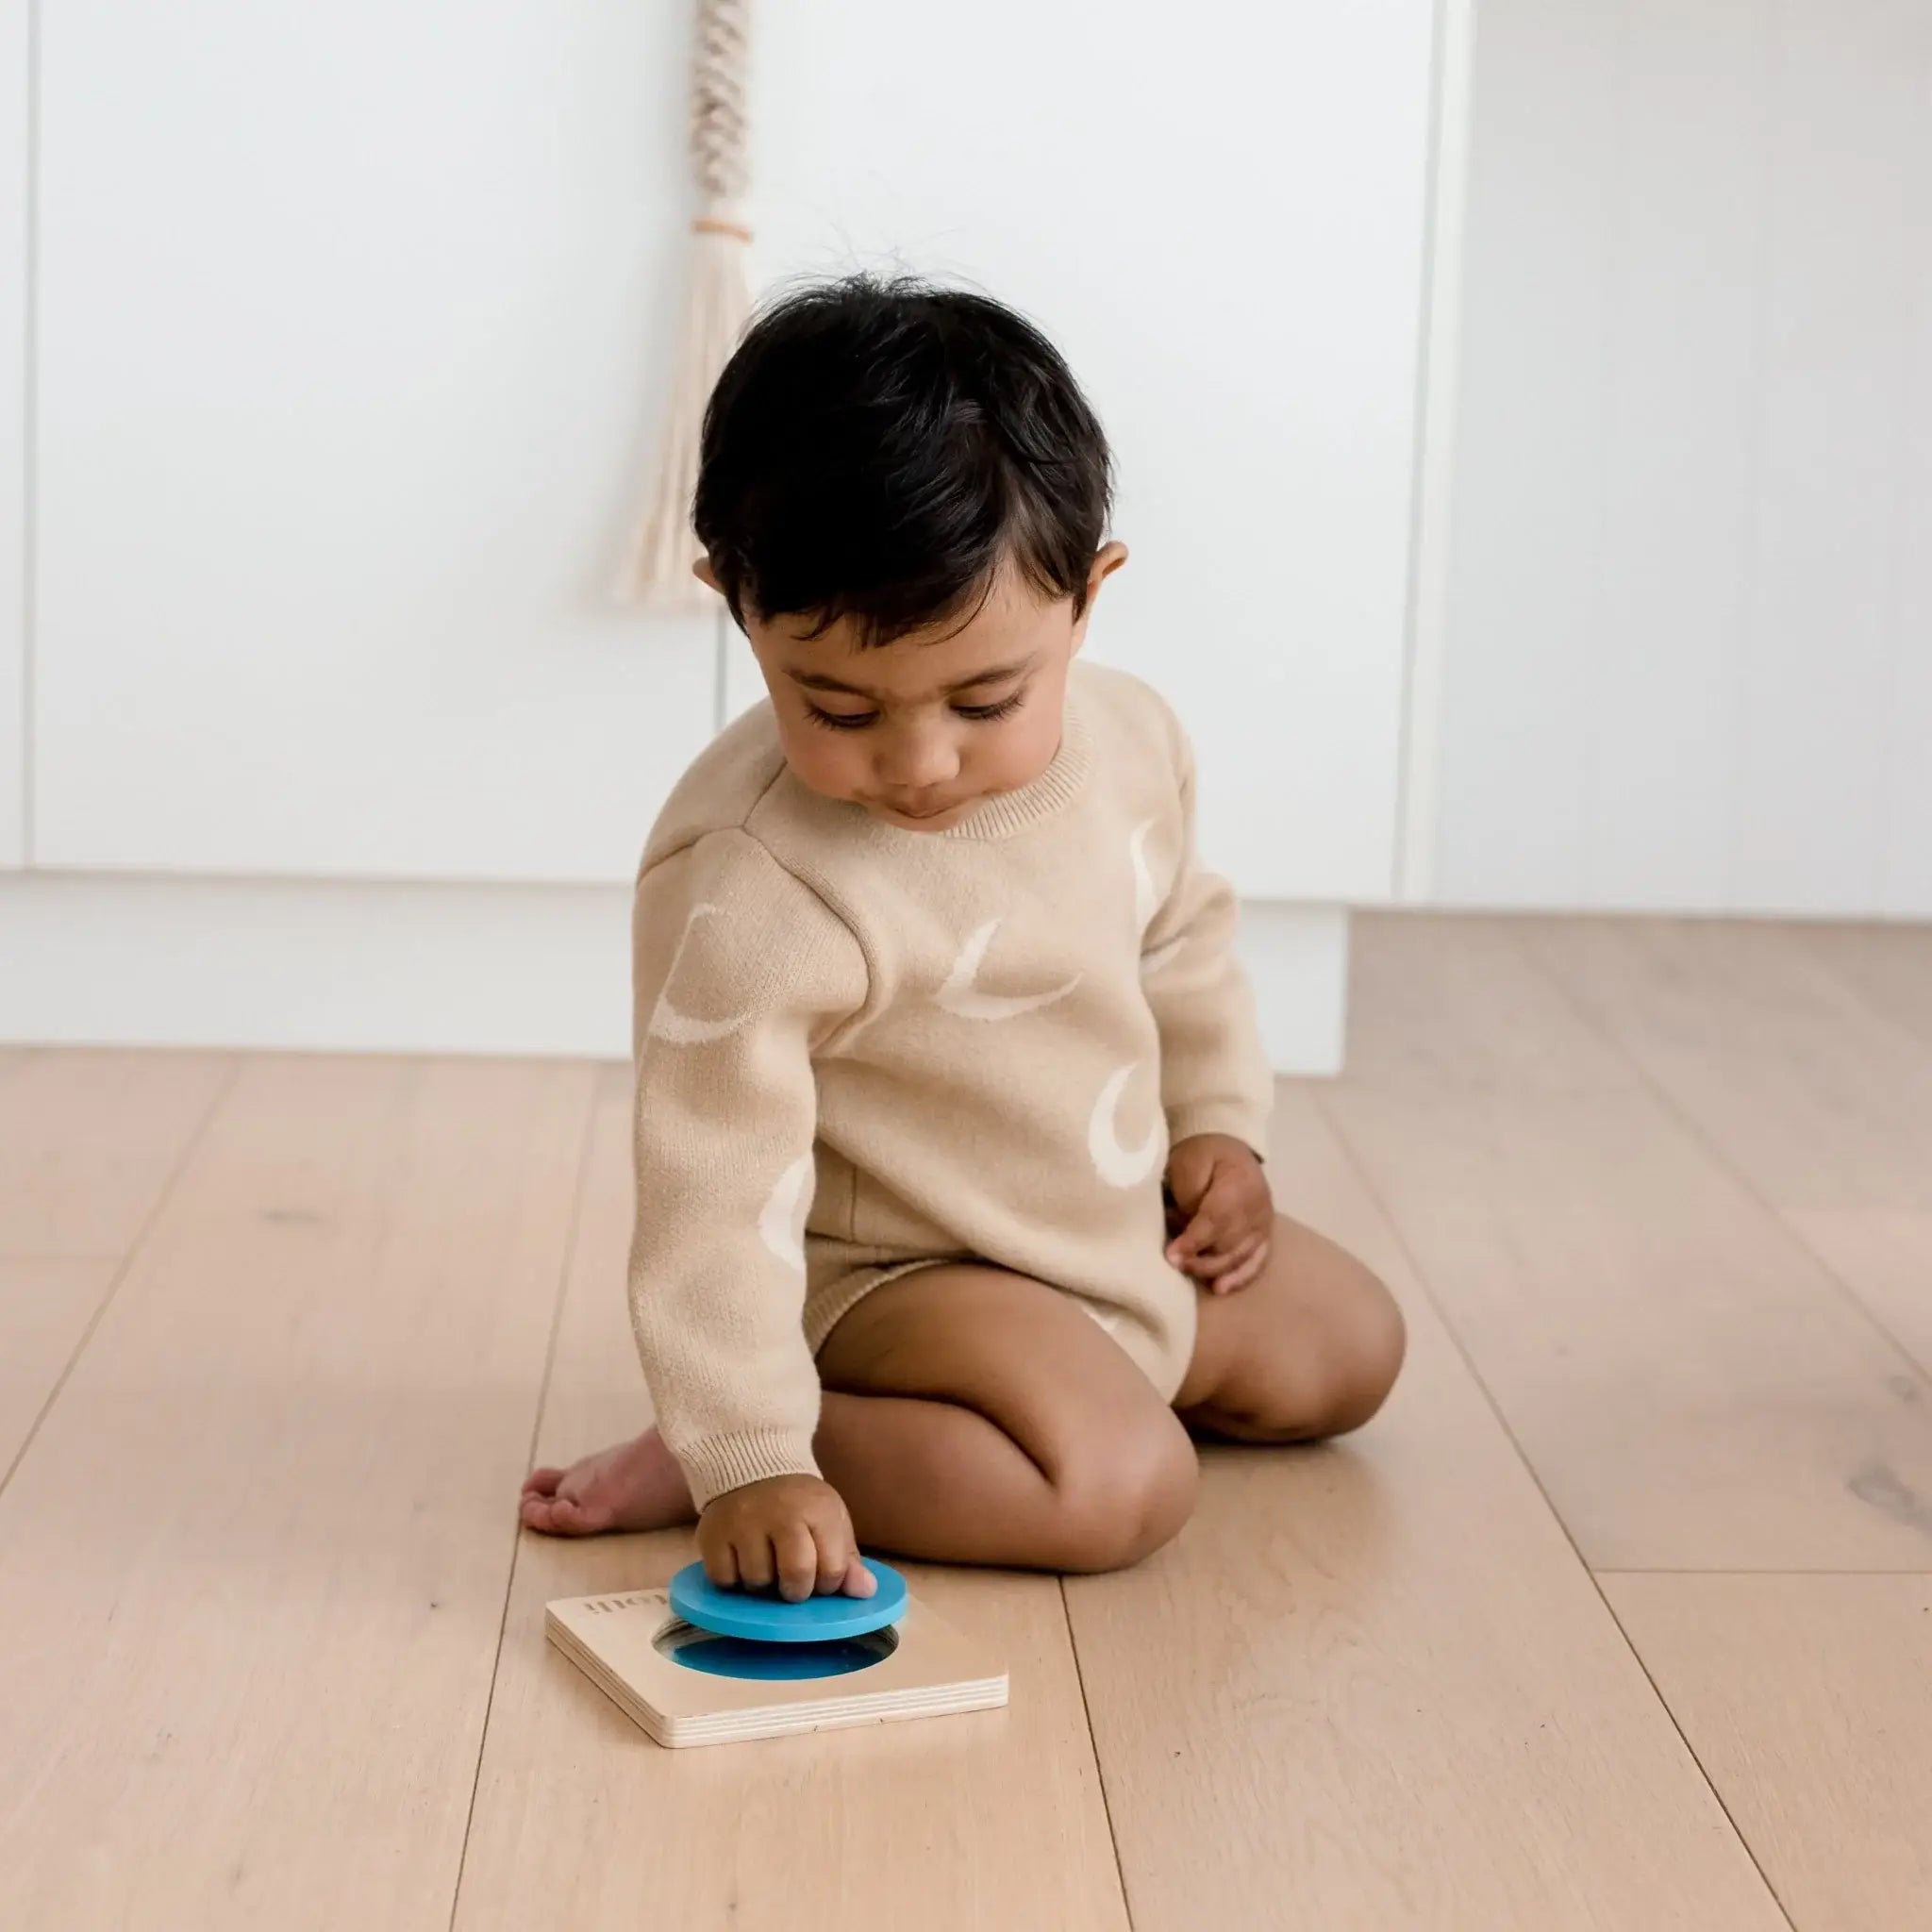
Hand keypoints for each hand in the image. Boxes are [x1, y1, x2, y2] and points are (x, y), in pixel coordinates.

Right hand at [696, 1473, 876, 1602]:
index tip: (820, 1579)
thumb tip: (865, 1591)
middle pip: (795, 1577)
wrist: (752, 1464)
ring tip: (765, 1565)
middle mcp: (780, 1513)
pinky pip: (724, 1580)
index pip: (831, 1569)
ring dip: (762, 1585)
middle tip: (791, 1582)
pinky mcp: (712, 1534)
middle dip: (796, 1591)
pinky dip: (732, 1581)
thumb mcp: (830, 1520)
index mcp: (818, 1509)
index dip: (828, 1585)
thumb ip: (847, 1558)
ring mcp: (743, 1524)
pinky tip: (740, 1562)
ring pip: (757, 1582)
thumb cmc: (798, 1503)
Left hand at [1165, 1133, 1272, 1294]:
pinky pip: (1257, 1261)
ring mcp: (1265, 1224)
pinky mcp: (1265, 1235)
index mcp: (1241, 1183)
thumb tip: (1184, 1229)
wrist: (1228, 1146)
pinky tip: (1221, 1288)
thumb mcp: (1188, 1163)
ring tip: (1189, 1273)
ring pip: (1240, 1256)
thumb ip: (1189, 1195)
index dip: (1194, 1241)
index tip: (1172, 1255)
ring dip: (1212, 1269)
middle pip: (1230, 1243)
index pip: (1217, 1219)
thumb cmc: (1203, 1153)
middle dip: (1199, 1258)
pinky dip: (1240, 1277)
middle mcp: (1259, 1207)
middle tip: (1173, 1262)